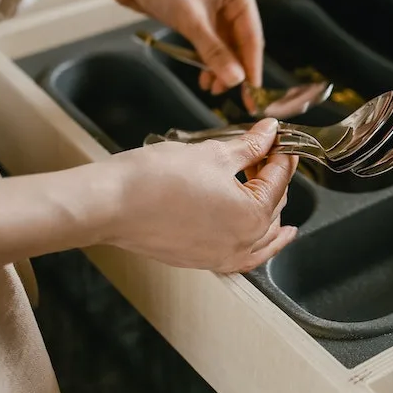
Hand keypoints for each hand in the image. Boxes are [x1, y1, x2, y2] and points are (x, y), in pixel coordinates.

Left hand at [64, 0, 263, 95]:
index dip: (252, 65)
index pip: (252, 34)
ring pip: (223, 43)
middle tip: (231, 95)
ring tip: (212, 88)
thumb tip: (237, 80)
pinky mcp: (194, 12)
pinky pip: (207, 40)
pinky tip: (203, 75)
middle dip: (234, 68)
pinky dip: (206, 57)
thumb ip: (215, 52)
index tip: (253, 92)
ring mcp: (212, 5)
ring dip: (219, 66)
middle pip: (239, 40)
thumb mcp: (191, 20)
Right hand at [100, 119, 297, 272]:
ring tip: (261, 182)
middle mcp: (243, 244)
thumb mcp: (213, 154)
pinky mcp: (201, 261)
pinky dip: (255, 242)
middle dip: (272, 176)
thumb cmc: (157, 178)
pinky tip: (261, 232)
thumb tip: (269, 132)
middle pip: (273, 206)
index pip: (279, 179)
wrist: (110, 204)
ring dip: (267, 207)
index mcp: (252, 216)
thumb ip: (249, 146)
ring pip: (261, 234)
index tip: (280, 138)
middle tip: (262, 150)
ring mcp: (221, 257)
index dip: (282, 153)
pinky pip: (242, 255)